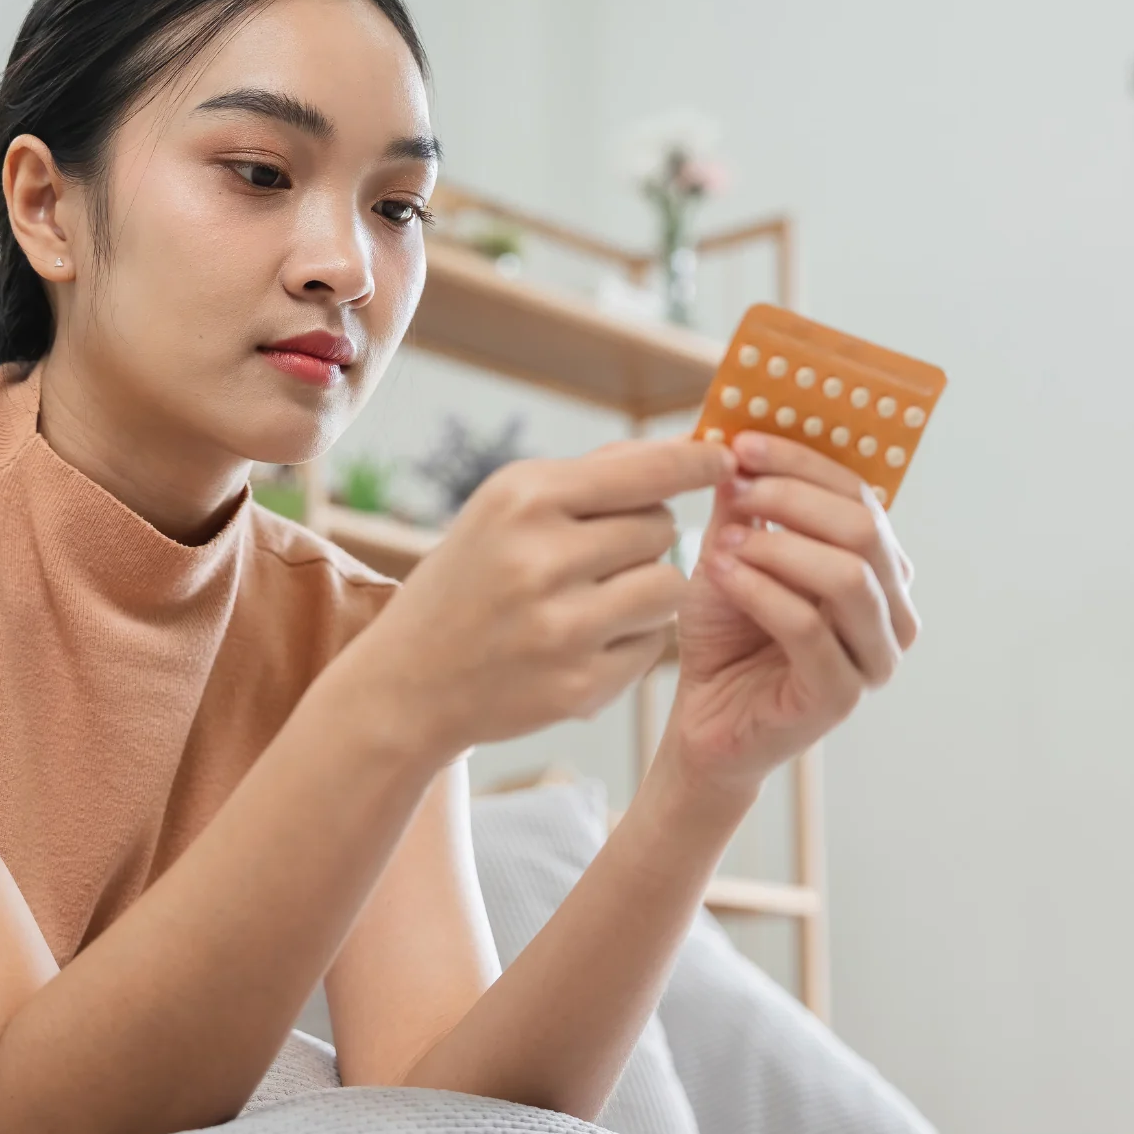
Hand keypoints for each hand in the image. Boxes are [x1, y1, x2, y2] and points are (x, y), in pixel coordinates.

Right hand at [358, 435, 736, 761]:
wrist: (409, 682)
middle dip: (642, 537)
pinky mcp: (580, 685)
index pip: (645, 469)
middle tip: (594, 556)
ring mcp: (563, 627)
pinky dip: (629, 641)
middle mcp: (543, 559)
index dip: (696, 462)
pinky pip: (653, 645)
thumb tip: (688, 448)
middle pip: (660, 528)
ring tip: (595, 598)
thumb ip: (592, 477)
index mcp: (523, 499)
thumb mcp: (504, 509)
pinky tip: (580, 643)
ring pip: (669, 586)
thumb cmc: (468, 579)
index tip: (725, 459)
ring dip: (647, 589)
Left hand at [656, 430, 918, 800]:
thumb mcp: (733, 553)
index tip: (743, 442)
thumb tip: (740, 438)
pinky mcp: (842, 696)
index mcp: (880, 569)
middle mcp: (893, 611)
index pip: (861, 496)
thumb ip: (747, 504)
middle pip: (863, 529)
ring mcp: (876, 657)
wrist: (705, 718)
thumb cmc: (726, 633)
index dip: (804, 462)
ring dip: (777, 545)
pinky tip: (721, 574)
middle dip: (792, 497)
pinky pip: (809, 627)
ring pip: (846, 575)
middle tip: (735, 485)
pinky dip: (761, 590)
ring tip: (723, 541)